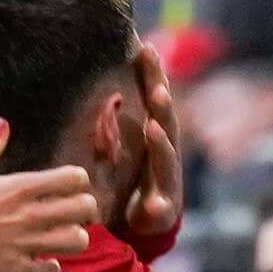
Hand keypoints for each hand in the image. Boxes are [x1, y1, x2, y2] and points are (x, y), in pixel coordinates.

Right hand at [0, 119, 95, 271]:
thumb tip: (1, 123)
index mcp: (20, 187)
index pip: (75, 178)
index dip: (77, 181)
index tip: (68, 186)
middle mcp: (30, 215)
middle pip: (85, 209)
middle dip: (83, 208)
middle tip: (72, 211)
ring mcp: (26, 244)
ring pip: (77, 241)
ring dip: (72, 237)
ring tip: (60, 236)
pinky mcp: (17, 269)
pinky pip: (51, 270)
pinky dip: (50, 266)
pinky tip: (40, 260)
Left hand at [123, 42, 184, 245]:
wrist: (151, 223)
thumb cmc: (137, 179)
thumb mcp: (126, 146)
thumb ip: (118, 118)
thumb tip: (104, 78)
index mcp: (157, 137)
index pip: (156, 101)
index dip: (154, 76)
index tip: (146, 48)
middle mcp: (167, 156)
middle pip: (167, 125)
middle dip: (163, 106)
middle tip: (157, 88)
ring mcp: (167, 183)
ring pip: (166, 162)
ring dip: (161, 145)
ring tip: (153, 129)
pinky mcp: (162, 212)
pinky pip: (158, 208)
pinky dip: (156, 205)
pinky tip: (152, 204)